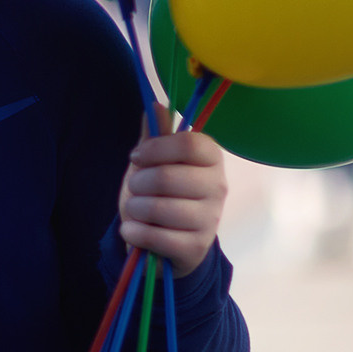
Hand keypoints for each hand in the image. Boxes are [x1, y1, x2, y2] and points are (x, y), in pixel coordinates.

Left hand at [117, 128, 226, 277]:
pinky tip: (133, 230)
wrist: (165, 242)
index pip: (189, 143)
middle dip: (138, 183)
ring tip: (135, 210)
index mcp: (211, 159)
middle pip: (168, 176)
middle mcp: (218, 187)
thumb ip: (155, 136)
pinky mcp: (197, 247)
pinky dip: (134, 232)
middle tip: (135, 188)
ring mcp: (210, 219)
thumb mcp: (153, 162)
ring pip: (159, 208)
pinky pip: (156, 236)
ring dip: (134, 209)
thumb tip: (154, 104)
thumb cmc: (159, 194)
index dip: (155, 148)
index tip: (136, 156)